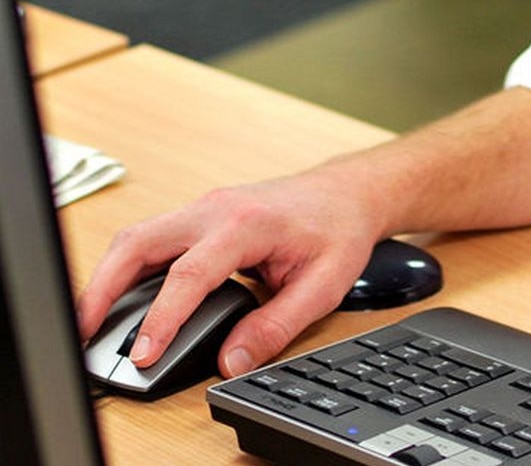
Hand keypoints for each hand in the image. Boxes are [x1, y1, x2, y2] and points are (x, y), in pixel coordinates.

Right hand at [78, 170, 384, 376]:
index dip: (162, 317)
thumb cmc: (337, 231)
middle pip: (139, 242)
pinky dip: (129, 267)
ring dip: (109, 276)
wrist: (344, 195)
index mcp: (246, 224)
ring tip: (92, 320)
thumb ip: (275, 325)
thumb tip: (232, 359)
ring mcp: (204, 208)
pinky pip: (154, 238)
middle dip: (102, 287)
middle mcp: (215, 209)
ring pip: (138, 237)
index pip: (189, 273)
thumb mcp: (321, 286)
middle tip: (84, 330)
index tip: (143, 352)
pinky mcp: (201, 216)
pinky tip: (122, 296)